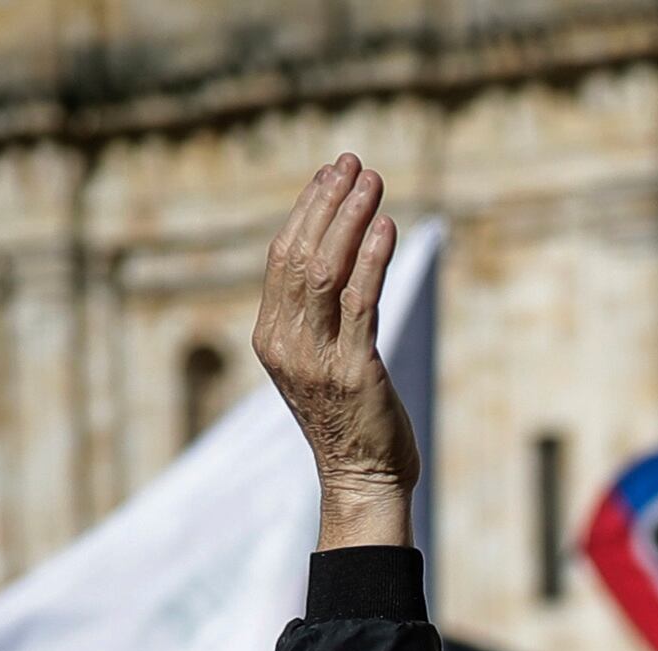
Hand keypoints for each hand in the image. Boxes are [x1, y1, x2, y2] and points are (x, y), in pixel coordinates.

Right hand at [255, 157, 418, 548]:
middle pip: (298, 253)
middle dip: (327, 203)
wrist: (361, 481)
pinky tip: (387, 227)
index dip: (306, 211)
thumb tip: (340, 259)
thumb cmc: (348, 421)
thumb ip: (317, 318)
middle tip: (351, 163)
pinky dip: (373, 260)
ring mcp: (316, 357)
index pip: (281, 257)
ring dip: (351, 220)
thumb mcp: (318, 363)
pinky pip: (360, 302)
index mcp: (270, 336)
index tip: (330, 175)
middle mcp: (286, 342)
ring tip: (372, 181)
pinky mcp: (354, 371)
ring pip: (326, 270)